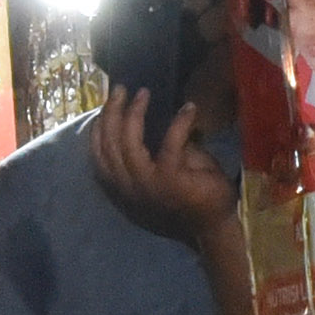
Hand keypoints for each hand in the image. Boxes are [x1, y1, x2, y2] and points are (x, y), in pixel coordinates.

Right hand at [89, 89, 236, 246]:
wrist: (215, 225)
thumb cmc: (192, 195)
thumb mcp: (164, 168)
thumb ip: (153, 149)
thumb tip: (153, 118)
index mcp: (123, 186)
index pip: (99, 154)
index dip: (99, 127)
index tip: (106, 103)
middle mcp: (128, 187)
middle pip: (109, 145)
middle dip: (111, 112)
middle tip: (121, 89)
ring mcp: (147, 185)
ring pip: (129, 143)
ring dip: (135, 114)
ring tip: (143, 93)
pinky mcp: (169, 181)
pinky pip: (169, 144)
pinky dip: (179, 124)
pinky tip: (189, 108)